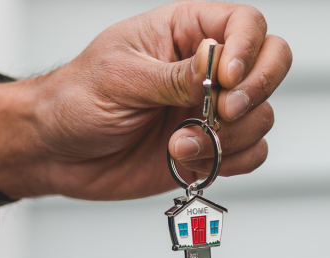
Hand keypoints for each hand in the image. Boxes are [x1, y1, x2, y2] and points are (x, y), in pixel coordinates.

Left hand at [0, 2, 289, 199]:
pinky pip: (251, 153)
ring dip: (229, 138)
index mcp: (183, 31)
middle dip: (257, 91)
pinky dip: (231, 162)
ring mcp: (211, 109)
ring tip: (179, 145)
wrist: (57, 152)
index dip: (249, 48)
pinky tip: (189, 162)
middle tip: (223, 113)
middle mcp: (206, 68)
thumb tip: (218, 63)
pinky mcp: (211, 148)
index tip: (228, 78)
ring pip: (262, 115)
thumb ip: (174, 75)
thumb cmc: (76, 100)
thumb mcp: (121, 78)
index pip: (245, 24)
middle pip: (272, 62)